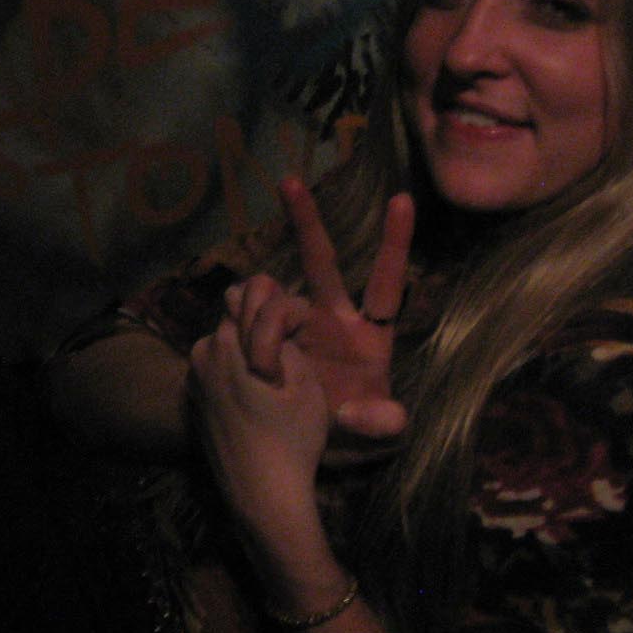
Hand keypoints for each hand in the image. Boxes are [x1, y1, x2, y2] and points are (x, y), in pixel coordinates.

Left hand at [189, 319, 329, 532]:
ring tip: (272, 386)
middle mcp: (202, 350)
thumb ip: (284, 332)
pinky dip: (236, 368)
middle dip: (265, 327)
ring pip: (229, 339)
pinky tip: (254, 398)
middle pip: (239, 314)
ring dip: (250, 347)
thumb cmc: (291, 438)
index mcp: (227, 342)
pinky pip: (219, 363)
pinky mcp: (192, 393)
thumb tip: (275, 305)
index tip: (296, 346)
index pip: (259, 294)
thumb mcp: (303, 380)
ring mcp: (193, 373)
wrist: (260, 493)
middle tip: (287, 365)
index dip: (287, 312)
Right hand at [224, 179, 413, 441]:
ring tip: (247, 323)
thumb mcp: (374, 436)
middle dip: (306, 221)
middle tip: (288, 181)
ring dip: (258, 292)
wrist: (299, 451)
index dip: (394, 244)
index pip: (386, 285)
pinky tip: (230, 326)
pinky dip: (237, 311)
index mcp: (368, 338)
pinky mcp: (262, 340)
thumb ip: (381, 425)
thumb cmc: (349, 438)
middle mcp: (331, 322)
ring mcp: (295, 329)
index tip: (402, 200)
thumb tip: (369, 413)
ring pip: (274, 290)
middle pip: (321, 264)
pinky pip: (246, 312)